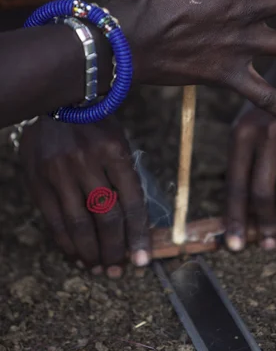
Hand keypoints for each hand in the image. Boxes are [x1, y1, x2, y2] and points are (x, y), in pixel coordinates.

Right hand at [20, 117, 148, 276]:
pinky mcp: (39, 179)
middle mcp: (87, 161)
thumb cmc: (97, 124)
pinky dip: (66, 242)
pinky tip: (76, 254)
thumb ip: (125, 177)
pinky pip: (54, 220)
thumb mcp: (119, 141)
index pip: (131, 201)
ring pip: (79, 224)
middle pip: (106, 217)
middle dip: (115, 248)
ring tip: (99, 268)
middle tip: (119, 268)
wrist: (58, 101)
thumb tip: (135, 221)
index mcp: (114, 150)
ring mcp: (60, 171)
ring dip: (91, 252)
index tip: (142, 259)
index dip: (138, 234)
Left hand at [225, 60, 275, 250]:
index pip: (235, 185)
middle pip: (261, 194)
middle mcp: (265, 136)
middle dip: (262, 226)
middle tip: (266, 245)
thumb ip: (243, 157)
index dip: (235, 219)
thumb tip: (242, 205)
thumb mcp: (249, 120)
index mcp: (241, 133)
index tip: (235, 246)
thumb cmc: (273, 101)